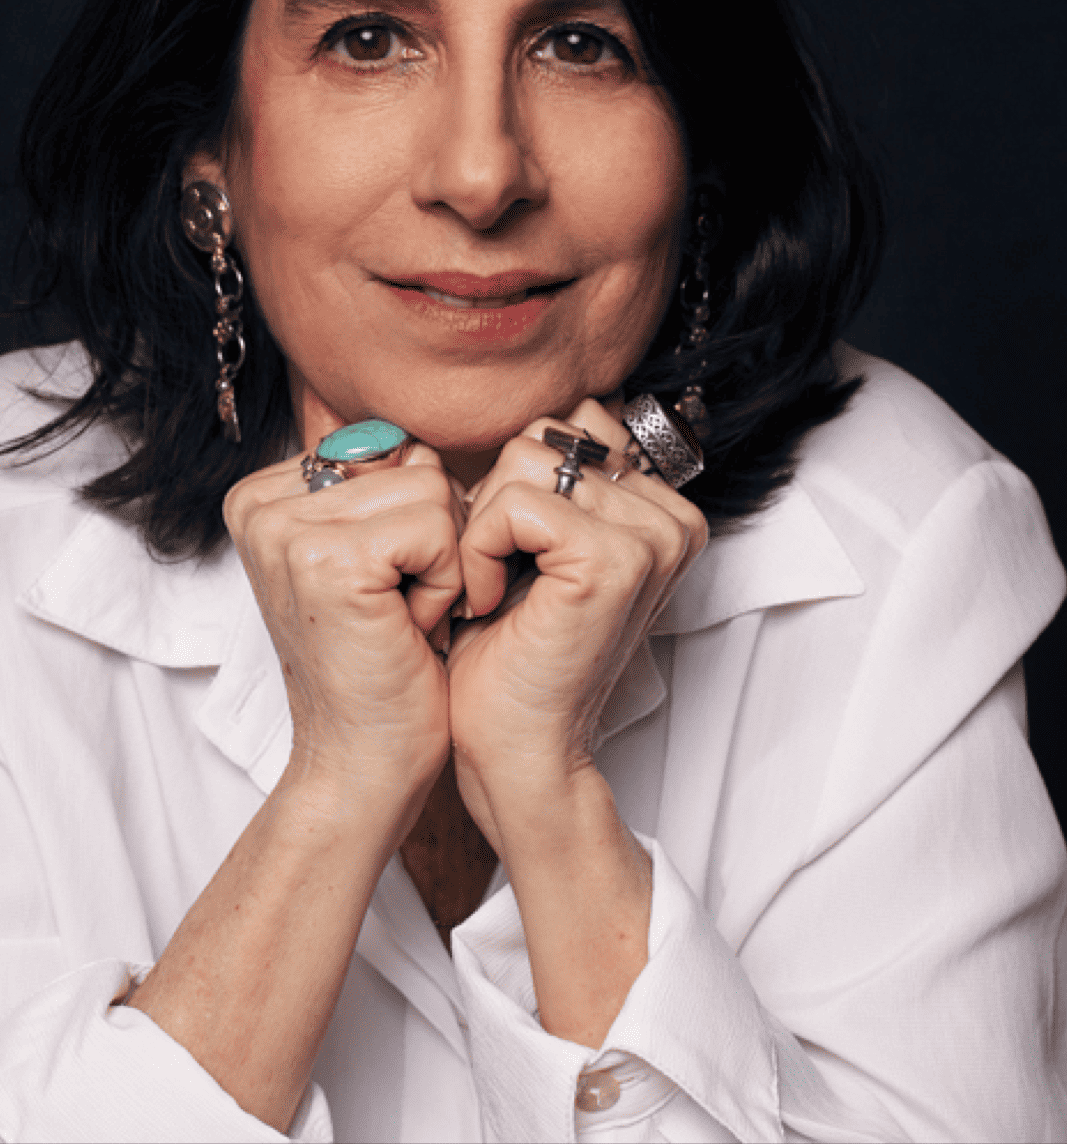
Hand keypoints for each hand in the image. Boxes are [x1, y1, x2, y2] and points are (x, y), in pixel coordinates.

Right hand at [223, 445, 497, 813]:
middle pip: (412, 462)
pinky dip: (445, 583)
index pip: (387, 446)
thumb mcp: (370, 557)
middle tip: (396, 608)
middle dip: (433, 538)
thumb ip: (377, 486)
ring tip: (402, 617)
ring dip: (442, 563)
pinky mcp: (329, 559)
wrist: (364, 764)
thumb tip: (415, 439)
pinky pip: (438, 528)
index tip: (381, 585)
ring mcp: (286, 530)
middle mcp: (260, 504)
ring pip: (432, 491)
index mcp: (262, 496)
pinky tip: (409, 629)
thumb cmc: (382, 662)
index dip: (413, 517)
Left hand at [446, 399, 708, 851]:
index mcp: (661, 507)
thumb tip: (530, 404)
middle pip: (545, 434)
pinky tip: (490, 602)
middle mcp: (672, 516)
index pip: (570, 422)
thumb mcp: (532, 540)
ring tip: (496, 589)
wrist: (514, 747)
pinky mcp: (614, 560)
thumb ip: (549, 472)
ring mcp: (651, 537)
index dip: (516, 482)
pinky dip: (480, 551)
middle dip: (496, 500)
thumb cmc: (509, 649)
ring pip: (524, 462)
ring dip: (482, 528)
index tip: (514, 556)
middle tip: (500, 575)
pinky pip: (514, 504)